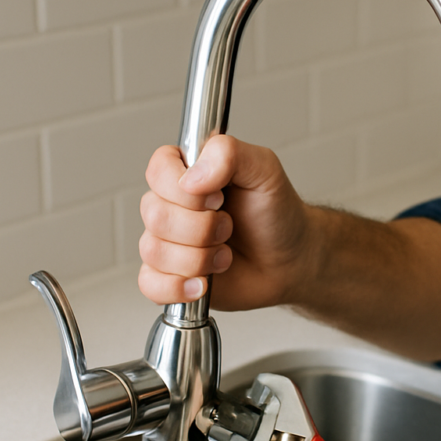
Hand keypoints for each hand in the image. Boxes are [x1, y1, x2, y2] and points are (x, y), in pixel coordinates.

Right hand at [138, 136, 315, 308]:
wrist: (290, 260)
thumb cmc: (276, 214)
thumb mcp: (264, 170)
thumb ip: (229, 154)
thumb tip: (192, 176)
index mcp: (187, 172)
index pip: (157, 170)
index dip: (185, 189)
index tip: (219, 197)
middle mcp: (171, 205)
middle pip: (155, 215)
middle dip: (202, 228)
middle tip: (229, 227)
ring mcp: (167, 241)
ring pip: (153, 251)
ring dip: (199, 258)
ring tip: (223, 254)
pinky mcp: (168, 276)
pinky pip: (150, 284)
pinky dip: (179, 287)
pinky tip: (203, 282)